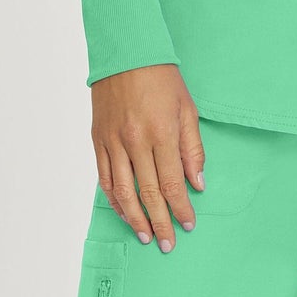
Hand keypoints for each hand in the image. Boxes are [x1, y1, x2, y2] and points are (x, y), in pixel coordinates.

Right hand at [91, 62, 204, 251]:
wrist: (127, 52)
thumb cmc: (162, 78)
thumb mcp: (187, 108)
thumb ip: (192, 148)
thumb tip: (198, 182)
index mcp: (162, 132)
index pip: (173, 183)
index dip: (181, 208)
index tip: (188, 223)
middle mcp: (136, 141)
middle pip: (149, 193)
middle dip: (161, 222)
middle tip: (168, 243)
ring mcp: (114, 142)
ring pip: (124, 192)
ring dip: (136, 218)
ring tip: (146, 236)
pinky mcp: (99, 140)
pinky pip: (105, 178)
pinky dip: (115, 200)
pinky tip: (124, 212)